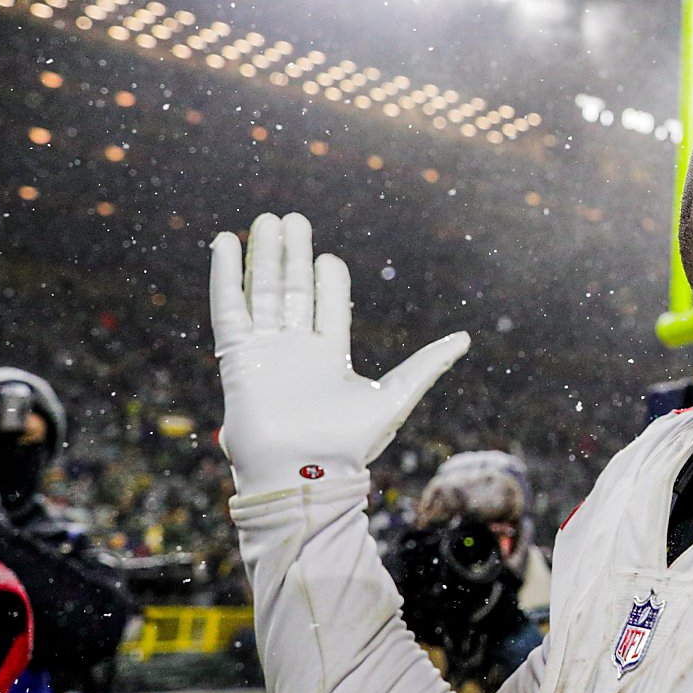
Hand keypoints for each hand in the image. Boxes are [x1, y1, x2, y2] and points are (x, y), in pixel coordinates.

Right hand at [210, 212, 468, 496]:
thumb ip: (428, 364)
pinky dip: (227, 276)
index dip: (327, 279)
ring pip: (262, 293)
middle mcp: (296, 351)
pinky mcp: (237, 357)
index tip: (327, 257)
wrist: (306, 472)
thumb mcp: (397, 395)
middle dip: (292, 256)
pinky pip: (229, 309)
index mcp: (330, 358)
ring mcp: (265, 352)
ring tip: (266, 221)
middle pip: (293, 292)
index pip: (328, 307)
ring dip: (264, 258)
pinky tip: (227, 244)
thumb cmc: (351, 443)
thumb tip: (466, 338)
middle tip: (290, 220)